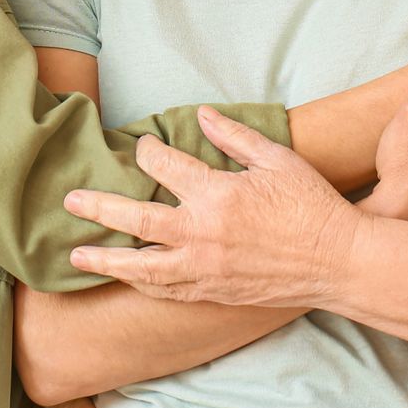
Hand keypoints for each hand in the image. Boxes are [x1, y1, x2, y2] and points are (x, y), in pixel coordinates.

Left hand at [66, 109, 359, 307]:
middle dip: (98, 209)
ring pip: (141, 267)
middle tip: (70, 202)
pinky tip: (128, 278)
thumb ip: (234, 137)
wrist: (337, 262)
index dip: (148, 153)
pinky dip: (142, 283)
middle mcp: (202, 234)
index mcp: (217, 194)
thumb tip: (201, 115)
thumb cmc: (311, 205)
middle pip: (135, 221)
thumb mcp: (277, 160)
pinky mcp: (212, 292)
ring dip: (106, 261)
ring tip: (76, 258)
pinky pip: (166, 290)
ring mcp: (204, 268)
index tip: (142, 147)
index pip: (164, 167)